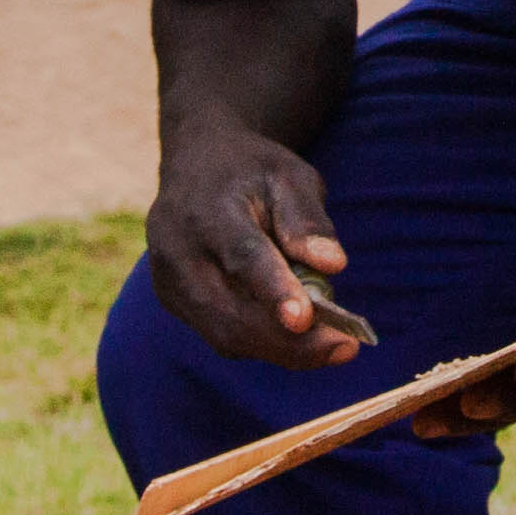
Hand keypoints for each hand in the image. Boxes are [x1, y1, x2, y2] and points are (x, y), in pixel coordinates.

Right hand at [147, 120, 373, 367]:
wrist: (195, 165)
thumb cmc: (250, 172)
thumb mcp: (288, 175)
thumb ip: (307, 219)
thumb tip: (332, 265)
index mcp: (208, 211)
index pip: (242, 258)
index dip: (273, 291)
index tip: (305, 319)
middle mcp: (178, 251)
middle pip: (232, 312)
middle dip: (291, 341)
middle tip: (346, 347)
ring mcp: (169, 282)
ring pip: (226, 335)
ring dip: (283, 349)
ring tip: (334, 344)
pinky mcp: (173, 301)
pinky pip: (222, 336)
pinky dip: (265, 343)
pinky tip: (299, 336)